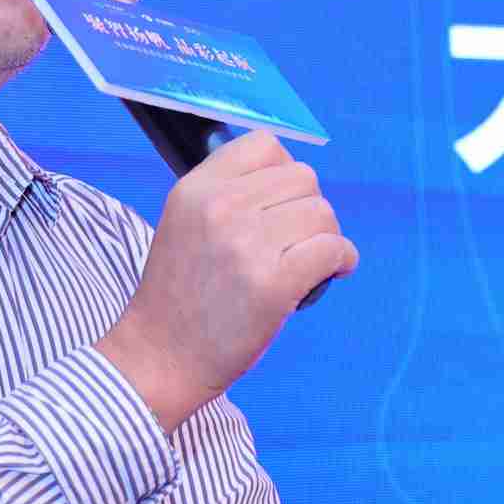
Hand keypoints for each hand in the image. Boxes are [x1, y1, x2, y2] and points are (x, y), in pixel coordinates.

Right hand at [97, 130, 356, 430]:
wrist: (160, 357)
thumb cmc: (180, 294)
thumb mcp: (185, 222)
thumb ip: (226, 192)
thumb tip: (289, 172)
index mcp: (196, 189)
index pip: (265, 145)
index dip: (284, 173)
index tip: (282, 205)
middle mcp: (220, 208)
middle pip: (303, 178)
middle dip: (309, 209)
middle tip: (297, 242)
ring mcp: (246, 245)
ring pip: (322, 213)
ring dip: (327, 237)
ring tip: (310, 261)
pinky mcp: (272, 283)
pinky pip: (333, 249)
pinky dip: (343, 260)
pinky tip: (332, 272)